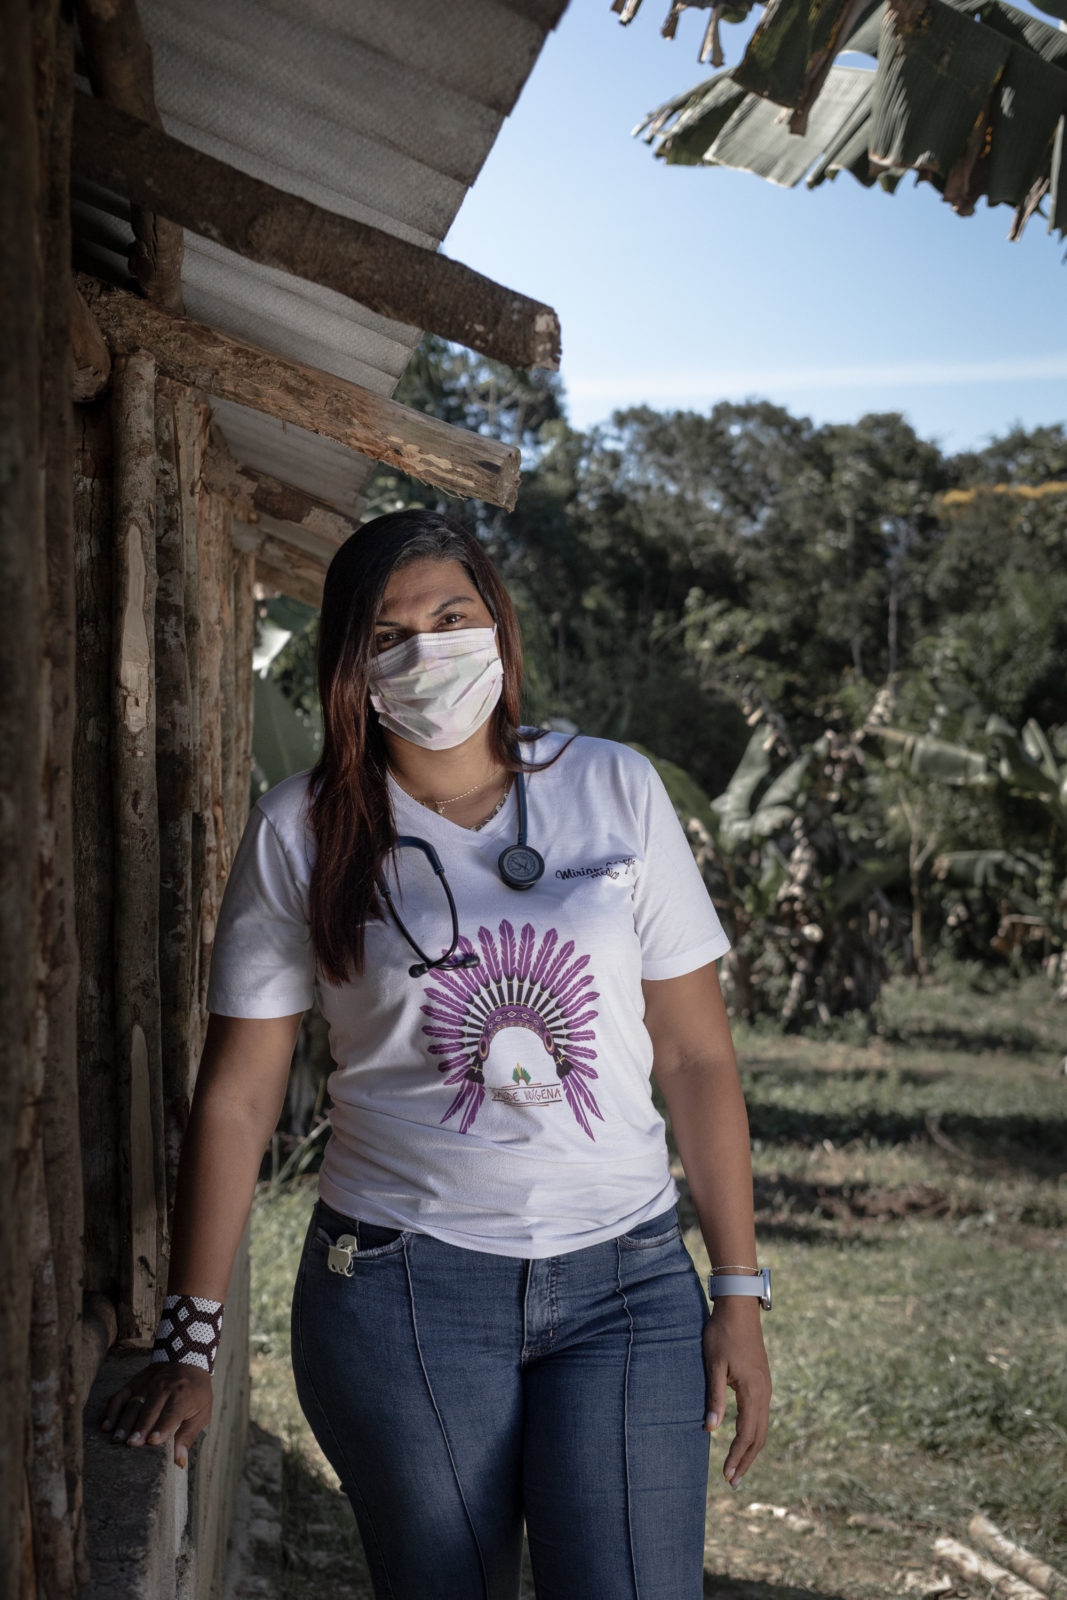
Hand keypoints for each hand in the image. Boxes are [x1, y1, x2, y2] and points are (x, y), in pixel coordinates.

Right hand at [100, 1360, 212, 1467]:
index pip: (171, 1413)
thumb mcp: (202, 1412)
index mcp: (183, 1396)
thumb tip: (179, 1462)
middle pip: (150, 1410)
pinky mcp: (134, 1383)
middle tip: (130, 1445)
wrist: (186, 1360)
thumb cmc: (195, 1393)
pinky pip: (120, 1396)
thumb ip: (188, 1436)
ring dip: (124, 1422)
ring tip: (117, 1440)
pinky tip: (106, 1426)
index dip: (162, 1427)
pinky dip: (112, 1410)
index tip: (152, 1441)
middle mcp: (164, 1388)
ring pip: (134, 1404)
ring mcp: (147, 1385)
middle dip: (140, 1427)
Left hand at [702, 1300, 770, 1488]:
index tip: (726, 1476)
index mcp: (754, 1391)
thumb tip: (711, 1430)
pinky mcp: (762, 1381)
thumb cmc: (722, 1334)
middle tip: (733, 1482)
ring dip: (750, 1449)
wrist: (739, 1308)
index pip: (747, 1435)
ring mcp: (765, 1386)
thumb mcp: (714, 1366)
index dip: (737, 1457)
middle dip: (746, 1460)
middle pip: (759, 1436)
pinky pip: (761, 1414)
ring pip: (762, 1427)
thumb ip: (715, 1398)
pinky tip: (743, 1438)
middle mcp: (764, 1392)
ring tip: (737, 1466)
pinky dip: (753, 1432)